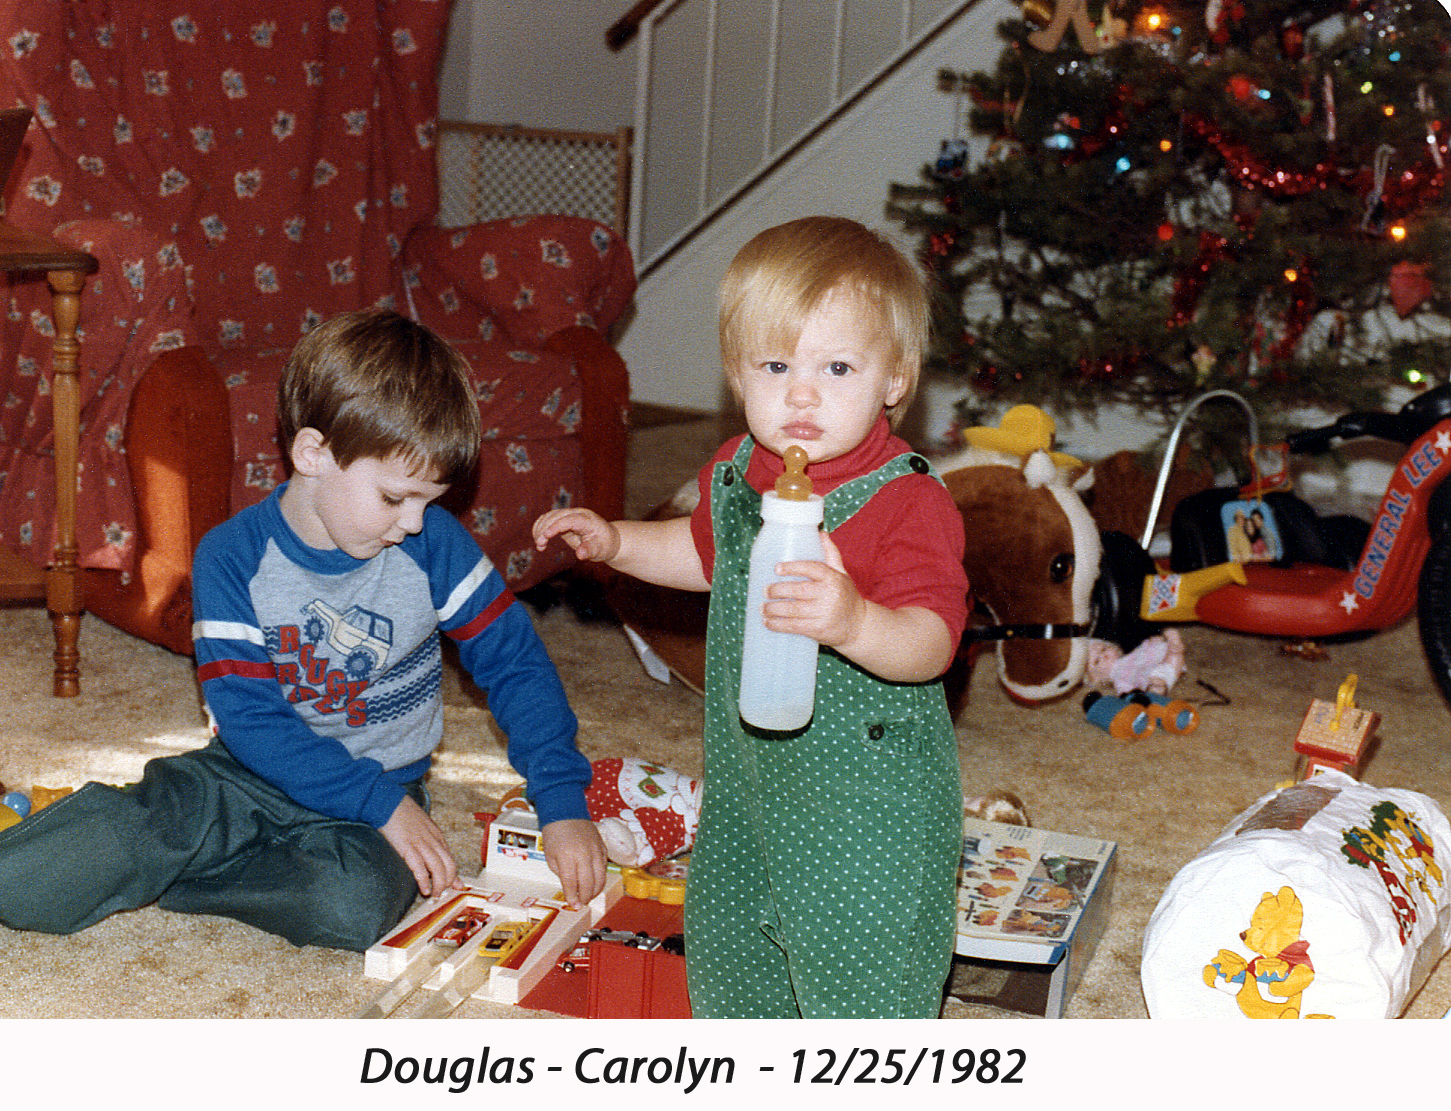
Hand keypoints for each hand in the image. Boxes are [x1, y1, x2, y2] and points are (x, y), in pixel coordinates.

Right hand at [380, 795, 459, 897]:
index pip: (450, 858)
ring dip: (438, 885)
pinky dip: (423, 881)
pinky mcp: (408, 847)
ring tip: (433, 895)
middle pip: (448, 865)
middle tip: (441, 892)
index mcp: (436, 836)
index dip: (453, 875)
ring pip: (438, 868)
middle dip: (448, 882)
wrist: (388, 803)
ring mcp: (421, 844)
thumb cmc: (402, 814)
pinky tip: (423, 889)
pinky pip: (420, 867)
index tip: (454, 886)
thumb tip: (432, 855)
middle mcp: (432, 840)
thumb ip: (428, 841)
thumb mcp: (421, 826)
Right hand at [533, 508, 620, 562]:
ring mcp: (570, 515)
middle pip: (556, 516)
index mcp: (587, 519)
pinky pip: (548, 519)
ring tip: (539, 545)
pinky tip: (539, 541)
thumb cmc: (604, 545)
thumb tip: (580, 554)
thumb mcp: (599, 550)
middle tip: (539, 544)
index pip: (568, 520)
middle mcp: (577, 514)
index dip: (556, 526)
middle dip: (545, 529)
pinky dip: (540, 528)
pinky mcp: (563, 519)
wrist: (607, 539)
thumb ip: (589, 550)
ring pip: (549, 516)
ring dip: (540, 528)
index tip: (546, 536)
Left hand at [541, 818, 608, 908]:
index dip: (573, 896)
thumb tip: (570, 886)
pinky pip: (604, 866)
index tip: (573, 904)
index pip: (571, 882)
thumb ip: (561, 872)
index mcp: (567, 856)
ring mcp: (595, 850)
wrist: (566, 811)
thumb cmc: (555, 832)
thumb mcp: (550, 855)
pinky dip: (601, 877)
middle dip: (585, 897)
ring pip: (600, 876)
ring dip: (595, 890)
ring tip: (589, 896)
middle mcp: (583, 853)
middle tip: (582, 903)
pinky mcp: (602, 846)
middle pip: (588, 882)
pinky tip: (595, 882)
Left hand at [765, 531, 864, 648]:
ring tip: (762, 607)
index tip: (777, 568)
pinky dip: (778, 625)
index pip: (812, 568)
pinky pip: (794, 626)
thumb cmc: (846, 595)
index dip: (793, 567)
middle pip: (798, 590)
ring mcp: (824, 613)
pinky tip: (768, 622)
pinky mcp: (819, 629)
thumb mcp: (841, 573)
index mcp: (833, 578)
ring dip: (774, 609)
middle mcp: (829, 595)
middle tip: (765, 591)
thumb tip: (820, 533)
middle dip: (777, 591)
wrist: (858, 625)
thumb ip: (831, 554)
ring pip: (793, 610)